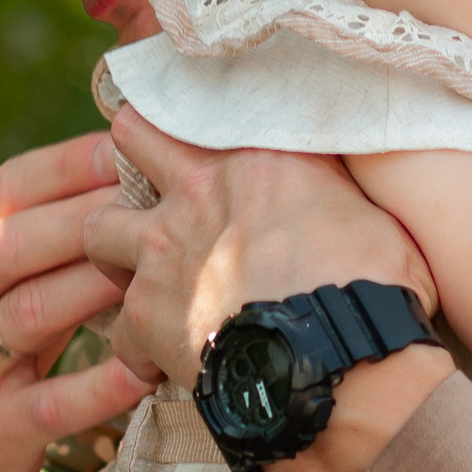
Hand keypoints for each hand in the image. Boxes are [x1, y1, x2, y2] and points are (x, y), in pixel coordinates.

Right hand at [0, 130, 150, 471]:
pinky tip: (144, 368)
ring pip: (30, 313)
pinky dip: (99, 386)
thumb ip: (44, 228)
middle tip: (160, 206)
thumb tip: (138, 165)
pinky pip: (49, 403)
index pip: (11, 186)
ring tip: (158, 273)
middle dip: (91, 219)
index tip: (135, 149)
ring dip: (96, 289)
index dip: (74, 164)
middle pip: (17, 244)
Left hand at [86, 110, 436, 391]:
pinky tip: (163, 360)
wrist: (341, 364)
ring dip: (115, 252)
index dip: (187, 121)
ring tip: (146, 277)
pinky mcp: (145, 316)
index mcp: (255, 158)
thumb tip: (334, 188)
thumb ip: (329, 190)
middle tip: (150, 189)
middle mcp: (197, 191)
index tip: (186, 134)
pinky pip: (118, 332)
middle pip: (128, 138)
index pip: (198, 107)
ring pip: (97, 230)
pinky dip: (137, 347)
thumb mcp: (369, 213)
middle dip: (130, 159)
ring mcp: (161, 252)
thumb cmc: (374, 288)